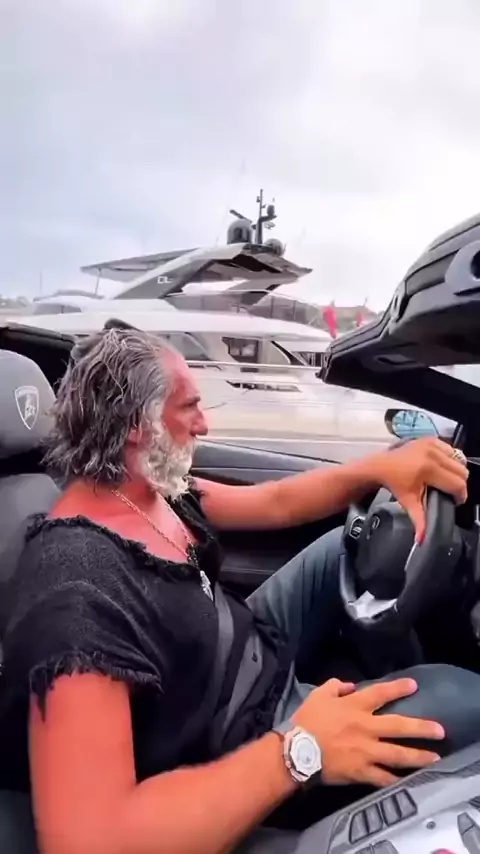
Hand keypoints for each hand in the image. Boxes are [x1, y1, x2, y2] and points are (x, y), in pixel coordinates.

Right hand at [292, 677, 444, 787]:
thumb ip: (335, 686)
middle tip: (440, 730)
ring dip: (418, 756)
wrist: (297, 752)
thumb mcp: (318, 695)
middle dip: (421, 728)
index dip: (398, 688)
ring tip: (434, 758)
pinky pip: (383, 778)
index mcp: (355, 707)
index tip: (414, 685)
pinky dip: (396, 780)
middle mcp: (365, 728)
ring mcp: (365, 751)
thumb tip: (349, 685)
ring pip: (397, 754)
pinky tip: (409, 782)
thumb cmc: (307, 721)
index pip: (380, 693)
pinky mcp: (361, 771)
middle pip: (398, 726)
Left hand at [372, 438, 468, 541]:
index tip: (455, 501)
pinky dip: (450, 459)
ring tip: (446, 480)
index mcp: (429, 469)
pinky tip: (442, 468)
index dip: (459, 496)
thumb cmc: (394, 484)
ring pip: (458, 460)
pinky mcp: (430, 438)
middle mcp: (433, 454)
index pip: (457, 484)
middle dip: (458, 484)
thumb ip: (420, 520)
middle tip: (449, 492)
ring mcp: (432, 444)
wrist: (380, 466)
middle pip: (462, 471)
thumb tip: (422, 540)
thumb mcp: (408, 503)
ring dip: (455, 471)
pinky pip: (450, 449)